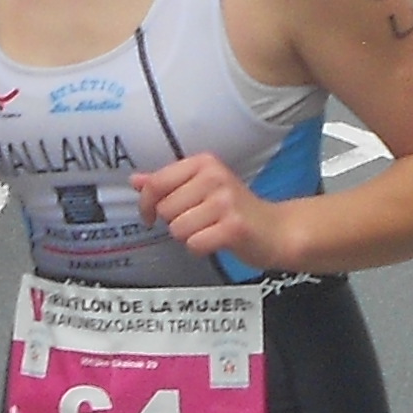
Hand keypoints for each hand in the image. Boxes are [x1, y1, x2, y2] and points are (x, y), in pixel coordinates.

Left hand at [134, 151, 297, 274]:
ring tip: (209, 230)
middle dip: (176, 222)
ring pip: (177, 228)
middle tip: (199, 221)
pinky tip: (216, 240)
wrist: (276, 230)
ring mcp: (225, 202)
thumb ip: (167, 183)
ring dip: (189, 236)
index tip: (149, 214)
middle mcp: (215, 178)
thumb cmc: (237, 210)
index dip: (146, 203)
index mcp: (205, 163)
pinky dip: (201, 248)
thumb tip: (136, 180)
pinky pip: (194, 244)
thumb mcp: (201, 187)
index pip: (157, 182)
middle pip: (165, 209)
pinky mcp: (233, 227)